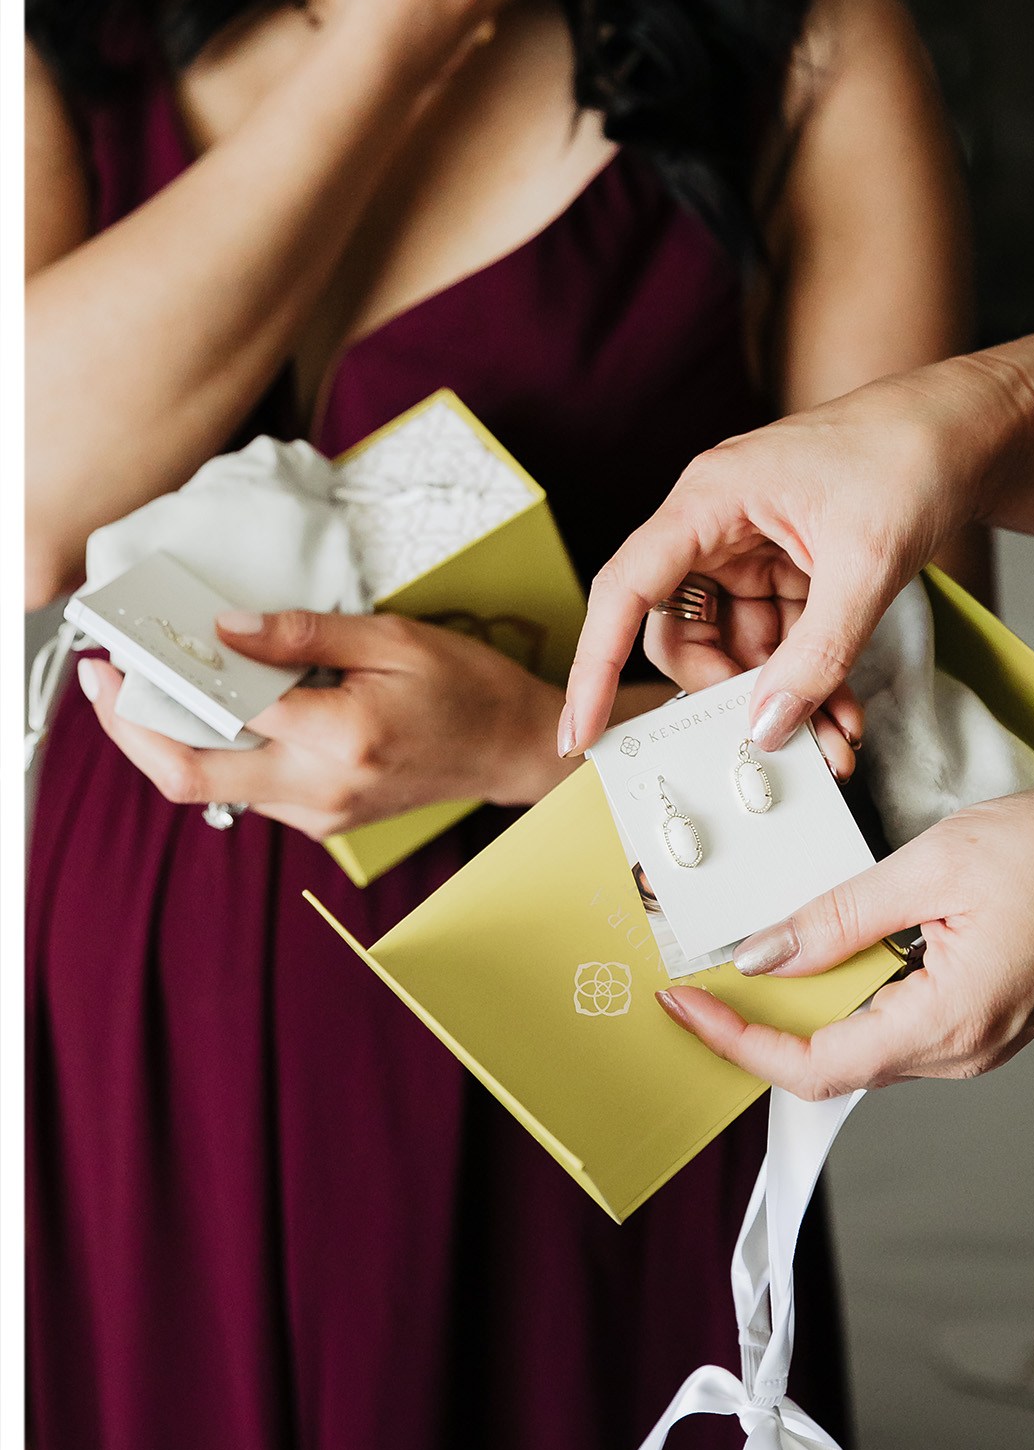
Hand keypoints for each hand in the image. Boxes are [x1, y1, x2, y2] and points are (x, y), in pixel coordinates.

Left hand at [80, 609, 570, 838]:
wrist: (513, 750)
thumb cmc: (467, 687)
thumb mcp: (395, 637)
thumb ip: (305, 634)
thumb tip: (227, 629)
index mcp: (341, 736)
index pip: (222, 711)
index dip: (161, 682)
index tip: (123, 652)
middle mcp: (321, 786)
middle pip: (188, 776)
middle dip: (132, 730)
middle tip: (105, 685)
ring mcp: (318, 813)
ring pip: (210, 787)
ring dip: (172, 740)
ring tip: (157, 688)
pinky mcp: (319, 820)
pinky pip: (245, 789)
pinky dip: (220, 750)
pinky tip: (221, 714)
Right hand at [562, 355, 1029, 756]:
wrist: (970, 430)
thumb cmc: (909, 458)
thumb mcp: (865, 565)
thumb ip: (818, 653)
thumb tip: (768, 726)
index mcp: (710, 500)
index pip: (627, 589)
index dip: (595, 664)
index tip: (581, 732)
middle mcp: (718, 524)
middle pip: (682, 631)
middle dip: (726, 694)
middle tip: (775, 742)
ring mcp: (755, 548)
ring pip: (736, 645)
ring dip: (777, 698)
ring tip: (832, 739)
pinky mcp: (792, 568)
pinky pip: (780, 639)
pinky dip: (807, 678)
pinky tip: (841, 712)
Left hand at [652, 789, 1033, 1094]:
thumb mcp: (935, 864)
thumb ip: (841, 916)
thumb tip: (766, 953)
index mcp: (948, 1021)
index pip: (814, 1064)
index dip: (739, 1041)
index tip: (687, 1006)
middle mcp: (962, 1052)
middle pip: (833, 1064)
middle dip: (761, 1026)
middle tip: (702, 982)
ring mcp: (978, 1042)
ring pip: (866, 1046)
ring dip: (807, 1010)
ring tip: (757, 962)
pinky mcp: (986, 1020)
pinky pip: (900, 1025)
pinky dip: (852, 998)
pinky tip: (831, 955)